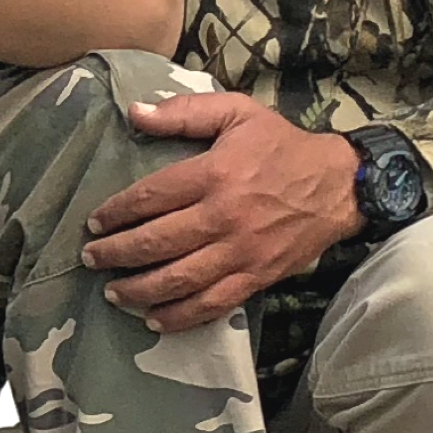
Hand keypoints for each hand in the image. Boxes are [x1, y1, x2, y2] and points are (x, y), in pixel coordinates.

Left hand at [80, 94, 363, 332]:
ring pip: (179, 280)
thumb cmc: (282, 147)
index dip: (116, 213)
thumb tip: (135, 112)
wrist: (341, 185)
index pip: (150, 197)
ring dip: (140, 290)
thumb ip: (185, 112)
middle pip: (157, 242)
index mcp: (215, 174)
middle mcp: (224, 217)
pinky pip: (213, 304)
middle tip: (92, 258)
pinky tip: (155, 320)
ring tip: (114, 292)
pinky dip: (181, 317)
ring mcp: (240, 252)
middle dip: (117, 254)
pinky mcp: (257, 277)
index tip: (93, 222)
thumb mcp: (237, 112)